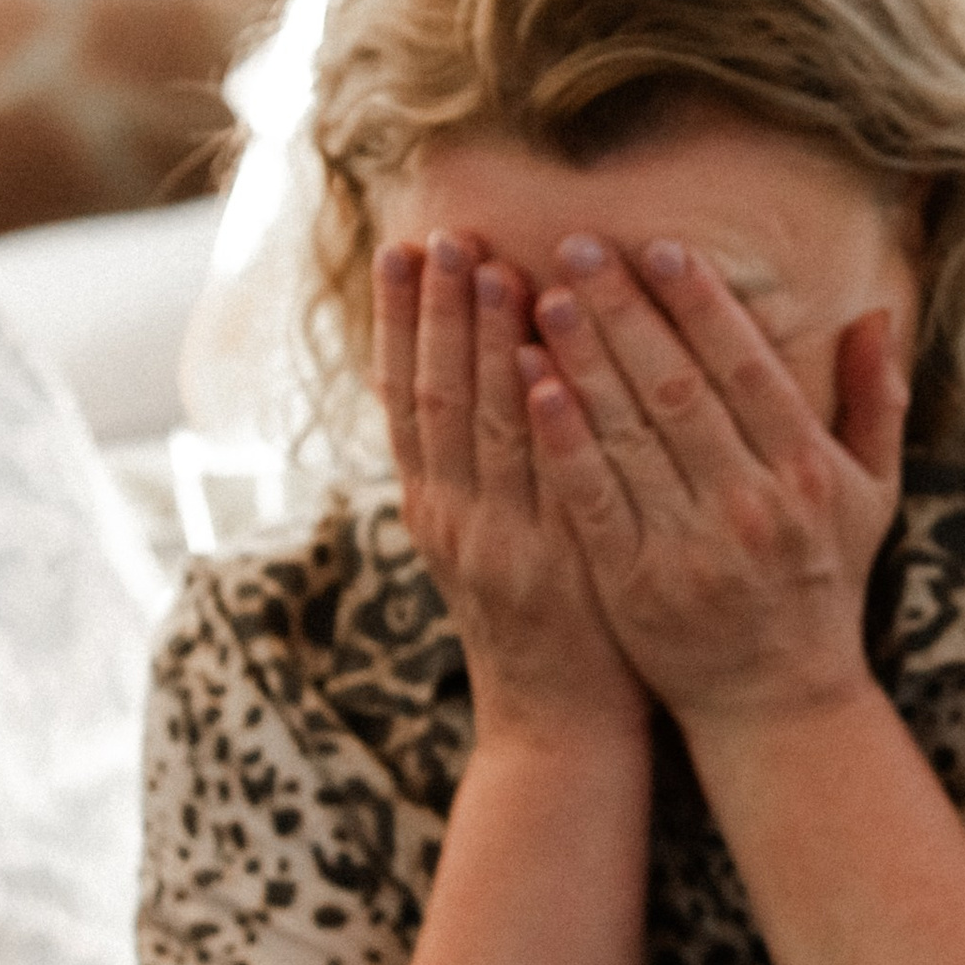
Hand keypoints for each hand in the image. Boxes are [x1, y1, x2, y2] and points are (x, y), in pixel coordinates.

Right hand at [377, 237, 645, 741]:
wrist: (559, 731)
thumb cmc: (546, 627)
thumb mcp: (492, 543)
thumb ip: (478, 470)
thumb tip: (468, 378)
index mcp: (434, 508)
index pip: (407, 396)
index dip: (405, 322)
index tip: (407, 246)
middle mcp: (452, 520)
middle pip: (434, 397)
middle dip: (436, 312)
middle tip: (443, 233)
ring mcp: (498, 545)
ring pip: (481, 428)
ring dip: (483, 344)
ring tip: (490, 268)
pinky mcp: (549, 570)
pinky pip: (543, 480)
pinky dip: (537, 421)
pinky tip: (543, 365)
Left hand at [520, 235, 907, 732]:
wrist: (779, 703)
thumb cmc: (823, 583)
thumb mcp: (873, 494)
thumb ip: (876, 402)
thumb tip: (880, 312)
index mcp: (808, 474)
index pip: (747, 368)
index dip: (701, 304)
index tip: (659, 247)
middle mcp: (753, 506)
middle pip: (679, 389)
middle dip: (626, 313)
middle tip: (578, 247)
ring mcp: (692, 548)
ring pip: (628, 436)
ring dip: (583, 361)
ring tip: (543, 297)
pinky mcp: (636, 584)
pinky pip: (593, 498)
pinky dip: (564, 439)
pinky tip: (531, 385)